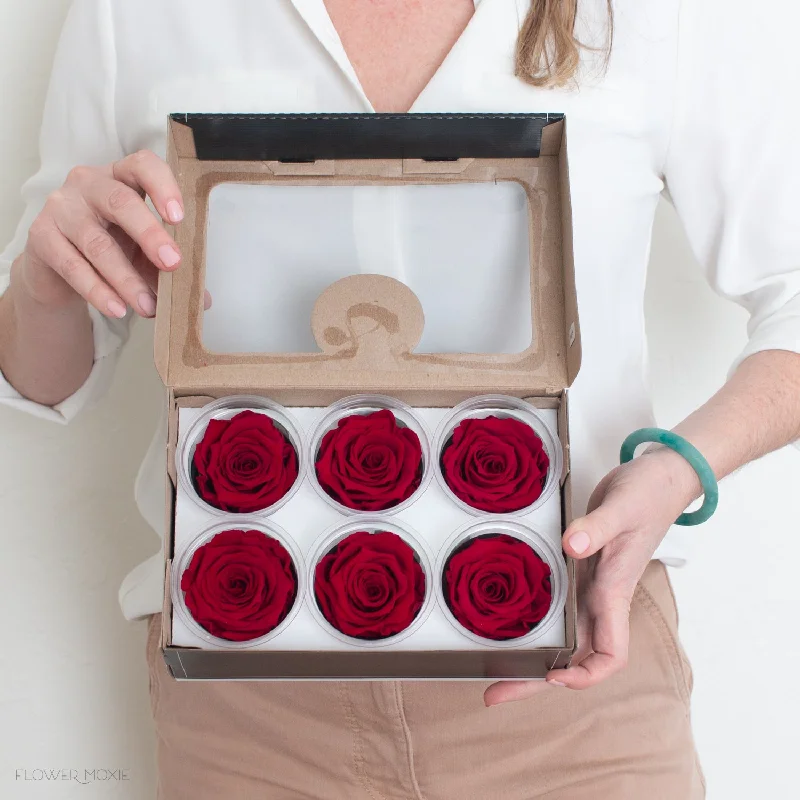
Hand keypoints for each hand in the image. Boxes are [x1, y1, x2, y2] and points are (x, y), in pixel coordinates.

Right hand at [19, 150, 205, 318]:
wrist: (58, 269)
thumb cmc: (110, 248)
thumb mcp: (142, 254)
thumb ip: (168, 269)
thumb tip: (203, 300)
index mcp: (122, 178)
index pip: (142, 166)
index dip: (162, 186)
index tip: (179, 217)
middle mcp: (88, 183)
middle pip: (121, 203)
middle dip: (150, 235)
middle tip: (173, 264)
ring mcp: (61, 207)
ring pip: (98, 243)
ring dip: (126, 279)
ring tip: (147, 306)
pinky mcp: (41, 236)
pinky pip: (73, 265)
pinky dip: (98, 290)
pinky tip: (117, 308)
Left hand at [484, 447, 700, 704]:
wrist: (657, 478)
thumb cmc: (649, 496)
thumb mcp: (622, 509)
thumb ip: (597, 528)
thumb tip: (572, 547)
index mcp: (614, 591)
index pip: (609, 654)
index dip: (584, 675)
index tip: (552, 676)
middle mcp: (601, 595)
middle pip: (573, 655)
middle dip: (536, 680)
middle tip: (494, 694)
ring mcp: (588, 583)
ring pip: (561, 633)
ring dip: (530, 653)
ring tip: (490, 666)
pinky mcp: (578, 566)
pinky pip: (556, 601)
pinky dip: (533, 616)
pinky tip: (505, 618)